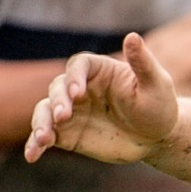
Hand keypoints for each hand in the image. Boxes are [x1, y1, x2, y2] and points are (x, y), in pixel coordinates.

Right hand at [24, 32, 178, 164]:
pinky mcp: (67, 133)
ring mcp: (71, 111)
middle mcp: (80, 88)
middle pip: (58, 88)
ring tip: (43, 139)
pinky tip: (31, 155)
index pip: (79, 66)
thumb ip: (142, 63)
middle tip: (62, 116)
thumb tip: (132, 36)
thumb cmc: (158, 105)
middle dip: (57, 102)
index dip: (74, 77)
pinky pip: (47, 136)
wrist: (156, 137)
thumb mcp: (156, 84)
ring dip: (40, 123)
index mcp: (99, 70)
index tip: (78, 94)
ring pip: (45, 111)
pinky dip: (36, 144)